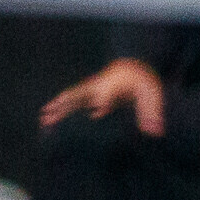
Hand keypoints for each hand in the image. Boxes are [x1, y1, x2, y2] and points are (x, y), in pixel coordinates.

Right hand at [40, 57, 165, 134]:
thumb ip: (152, 113)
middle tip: (51, 113)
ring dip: (58, 108)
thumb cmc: (143, 82)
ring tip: (43, 119)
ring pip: (71, 98)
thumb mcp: (151, 95)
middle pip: (80, 94)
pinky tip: (49, 117)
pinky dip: (60, 109)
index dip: (103, 102)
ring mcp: (91, 89)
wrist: (133, 66)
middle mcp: (99, 87)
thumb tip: (155, 133)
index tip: (98, 112)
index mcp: (114, 86)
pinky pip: (71, 101)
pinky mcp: (88, 93)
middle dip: (67, 104)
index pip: (106, 95)